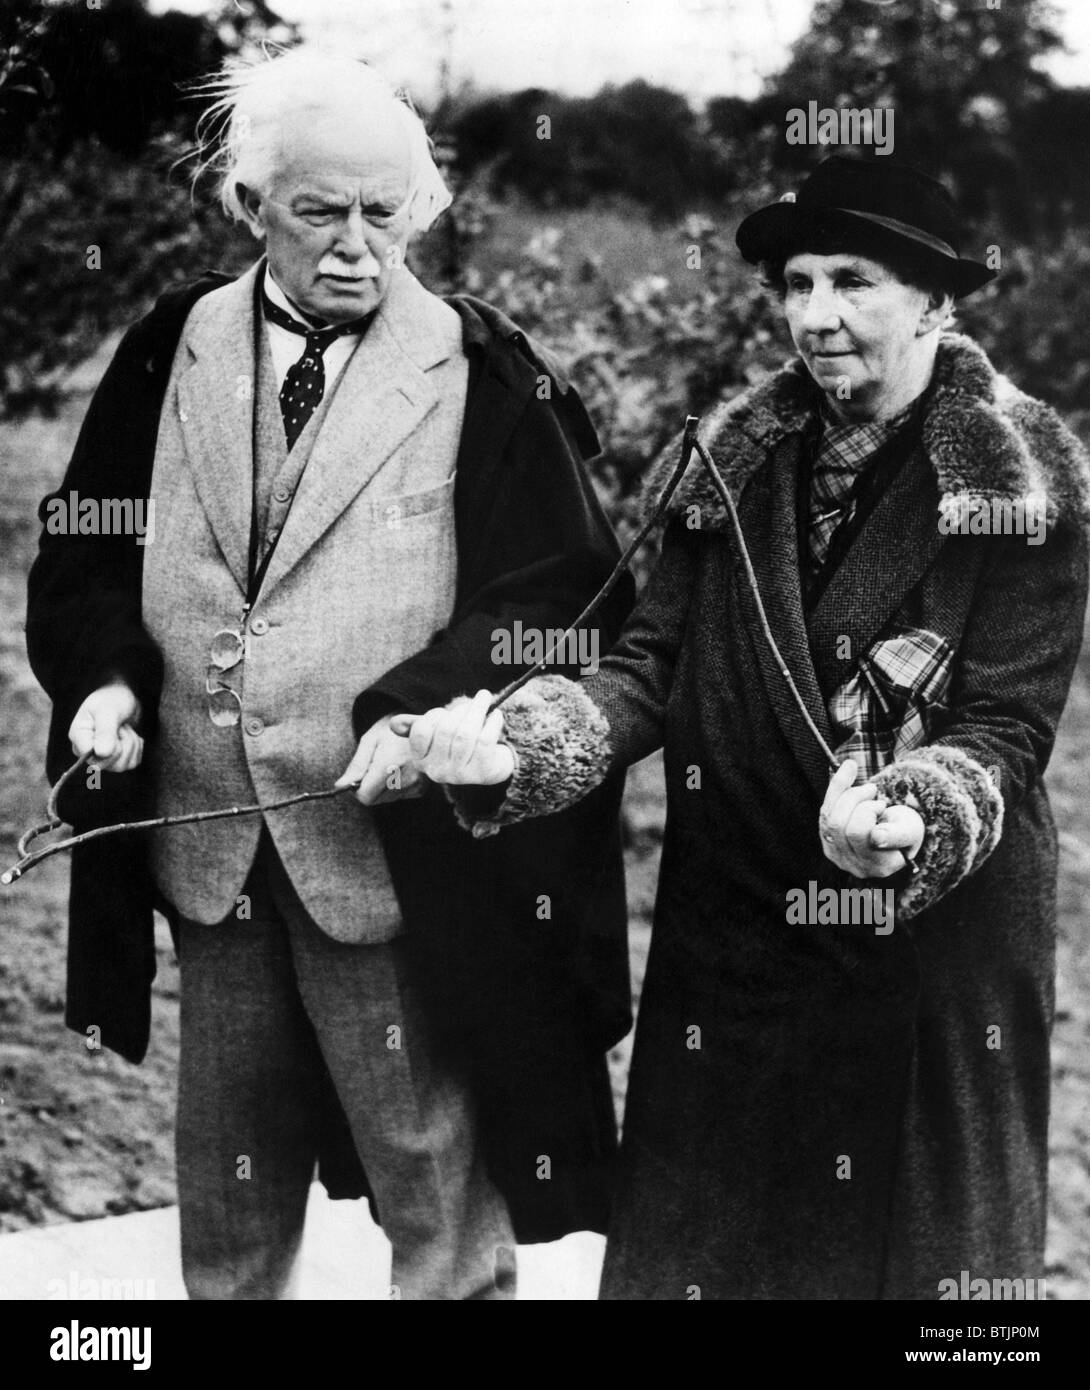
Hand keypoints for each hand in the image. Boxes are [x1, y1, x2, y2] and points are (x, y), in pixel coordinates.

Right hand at [68, 682, 143, 771]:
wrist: (123, 697)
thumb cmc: (112, 699)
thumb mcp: (108, 710)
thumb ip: (105, 731)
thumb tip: (103, 753)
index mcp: (78, 736)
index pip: (88, 757)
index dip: (107, 748)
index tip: (115, 730)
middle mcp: (87, 751)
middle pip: (108, 764)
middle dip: (123, 743)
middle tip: (121, 726)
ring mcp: (102, 757)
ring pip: (122, 765)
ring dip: (131, 744)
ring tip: (125, 729)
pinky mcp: (117, 759)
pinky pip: (132, 763)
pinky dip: (137, 748)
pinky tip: (131, 735)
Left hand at [335, 714, 425, 805]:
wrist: (423, 725)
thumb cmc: (392, 729)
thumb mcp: (370, 740)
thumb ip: (356, 765)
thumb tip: (340, 787)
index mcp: (391, 763)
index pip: (366, 796)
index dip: (357, 788)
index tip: (359, 775)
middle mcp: (406, 777)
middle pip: (375, 800)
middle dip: (370, 787)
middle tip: (376, 765)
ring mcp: (416, 785)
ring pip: (386, 799)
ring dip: (382, 787)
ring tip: (390, 765)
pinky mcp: (422, 789)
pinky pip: (399, 796)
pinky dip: (395, 786)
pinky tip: (400, 769)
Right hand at [404, 689, 514, 786]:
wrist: (489, 765)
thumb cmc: (458, 743)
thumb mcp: (436, 733)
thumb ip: (417, 725)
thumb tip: (394, 724)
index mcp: (421, 760)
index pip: (421, 731)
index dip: (434, 715)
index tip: (444, 712)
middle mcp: (437, 771)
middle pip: (446, 730)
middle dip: (460, 710)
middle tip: (472, 701)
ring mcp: (460, 775)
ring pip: (466, 735)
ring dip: (477, 711)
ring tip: (484, 699)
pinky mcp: (481, 772)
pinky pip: (486, 740)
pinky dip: (492, 722)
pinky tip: (495, 714)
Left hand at [819, 758, 924, 878]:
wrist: (895, 830)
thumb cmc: (906, 830)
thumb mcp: (912, 830)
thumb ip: (897, 834)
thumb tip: (876, 837)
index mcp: (879, 865)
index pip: (858, 833)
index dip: (867, 811)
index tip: (882, 804)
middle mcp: (853, 865)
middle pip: (837, 824)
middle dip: (854, 798)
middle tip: (873, 791)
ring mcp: (837, 855)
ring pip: (827, 816)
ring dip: (845, 793)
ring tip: (867, 790)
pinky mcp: (827, 841)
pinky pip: (823, 812)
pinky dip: (835, 789)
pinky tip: (849, 771)